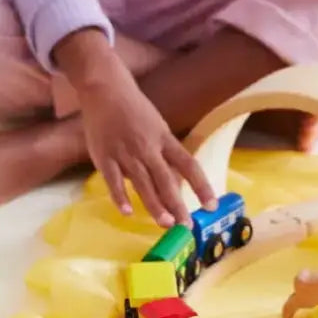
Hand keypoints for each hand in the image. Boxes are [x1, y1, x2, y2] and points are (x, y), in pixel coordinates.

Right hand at [54, 30, 216, 226]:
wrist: (107, 90)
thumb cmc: (134, 109)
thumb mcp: (157, 126)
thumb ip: (162, 152)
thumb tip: (171, 179)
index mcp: (164, 139)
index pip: (189, 165)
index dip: (201, 185)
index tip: (212, 205)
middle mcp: (149, 148)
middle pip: (167, 180)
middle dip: (178, 205)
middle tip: (187, 227)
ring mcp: (126, 154)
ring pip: (143, 184)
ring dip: (154, 205)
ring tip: (165, 224)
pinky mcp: (105, 158)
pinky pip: (113, 181)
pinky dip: (120, 197)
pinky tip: (127, 212)